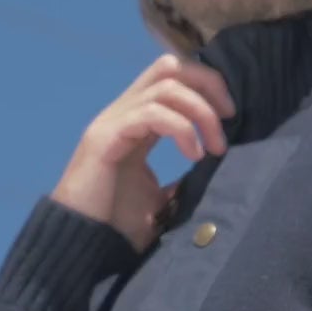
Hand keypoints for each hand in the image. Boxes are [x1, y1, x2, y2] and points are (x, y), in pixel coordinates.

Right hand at [52, 54, 235, 253]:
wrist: (80, 243)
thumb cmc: (115, 223)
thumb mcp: (159, 199)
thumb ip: (180, 182)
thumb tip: (211, 178)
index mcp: (136, 121)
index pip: (172, 78)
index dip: (207, 87)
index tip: (230, 116)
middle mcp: (123, 112)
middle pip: (169, 67)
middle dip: (207, 84)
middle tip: (229, 117)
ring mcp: (113, 121)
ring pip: (165, 85)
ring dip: (200, 111)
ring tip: (215, 147)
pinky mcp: (107, 137)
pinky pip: (151, 113)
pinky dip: (181, 128)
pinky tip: (194, 154)